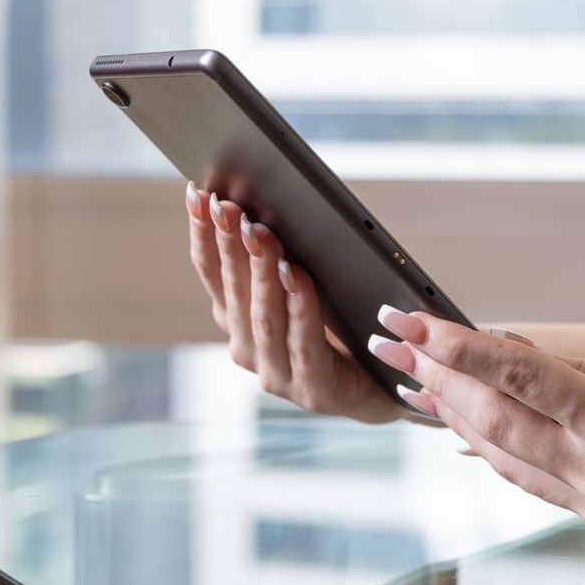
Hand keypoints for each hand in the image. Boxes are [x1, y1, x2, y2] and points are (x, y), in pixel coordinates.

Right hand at [186, 182, 402, 422]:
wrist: (386, 383)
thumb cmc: (344, 324)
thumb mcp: (303, 284)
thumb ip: (277, 256)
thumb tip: (258, 204)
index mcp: (237, 321)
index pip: (211, 273)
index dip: (203, 234)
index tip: (198, 194)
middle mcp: (248, 348)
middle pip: (235, 290)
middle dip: (229, 244)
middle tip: (228, 205)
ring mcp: (277, 373)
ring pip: (263, 315)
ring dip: (260, 271)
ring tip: (260, 232)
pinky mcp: (313, 390)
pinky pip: (304, 342)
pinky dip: (299, 305)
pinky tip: (297, 275)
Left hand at [367, 307, 584, 568]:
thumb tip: (522, 355)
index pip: (517, 375)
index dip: (456, 347)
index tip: (413, 324)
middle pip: (492, 420)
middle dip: (437, 378)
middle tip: (397, 345)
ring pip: (502, 456)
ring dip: (456, 416)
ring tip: (417, 380)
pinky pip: (531, 481)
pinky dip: (494, 450)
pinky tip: (472, 428)